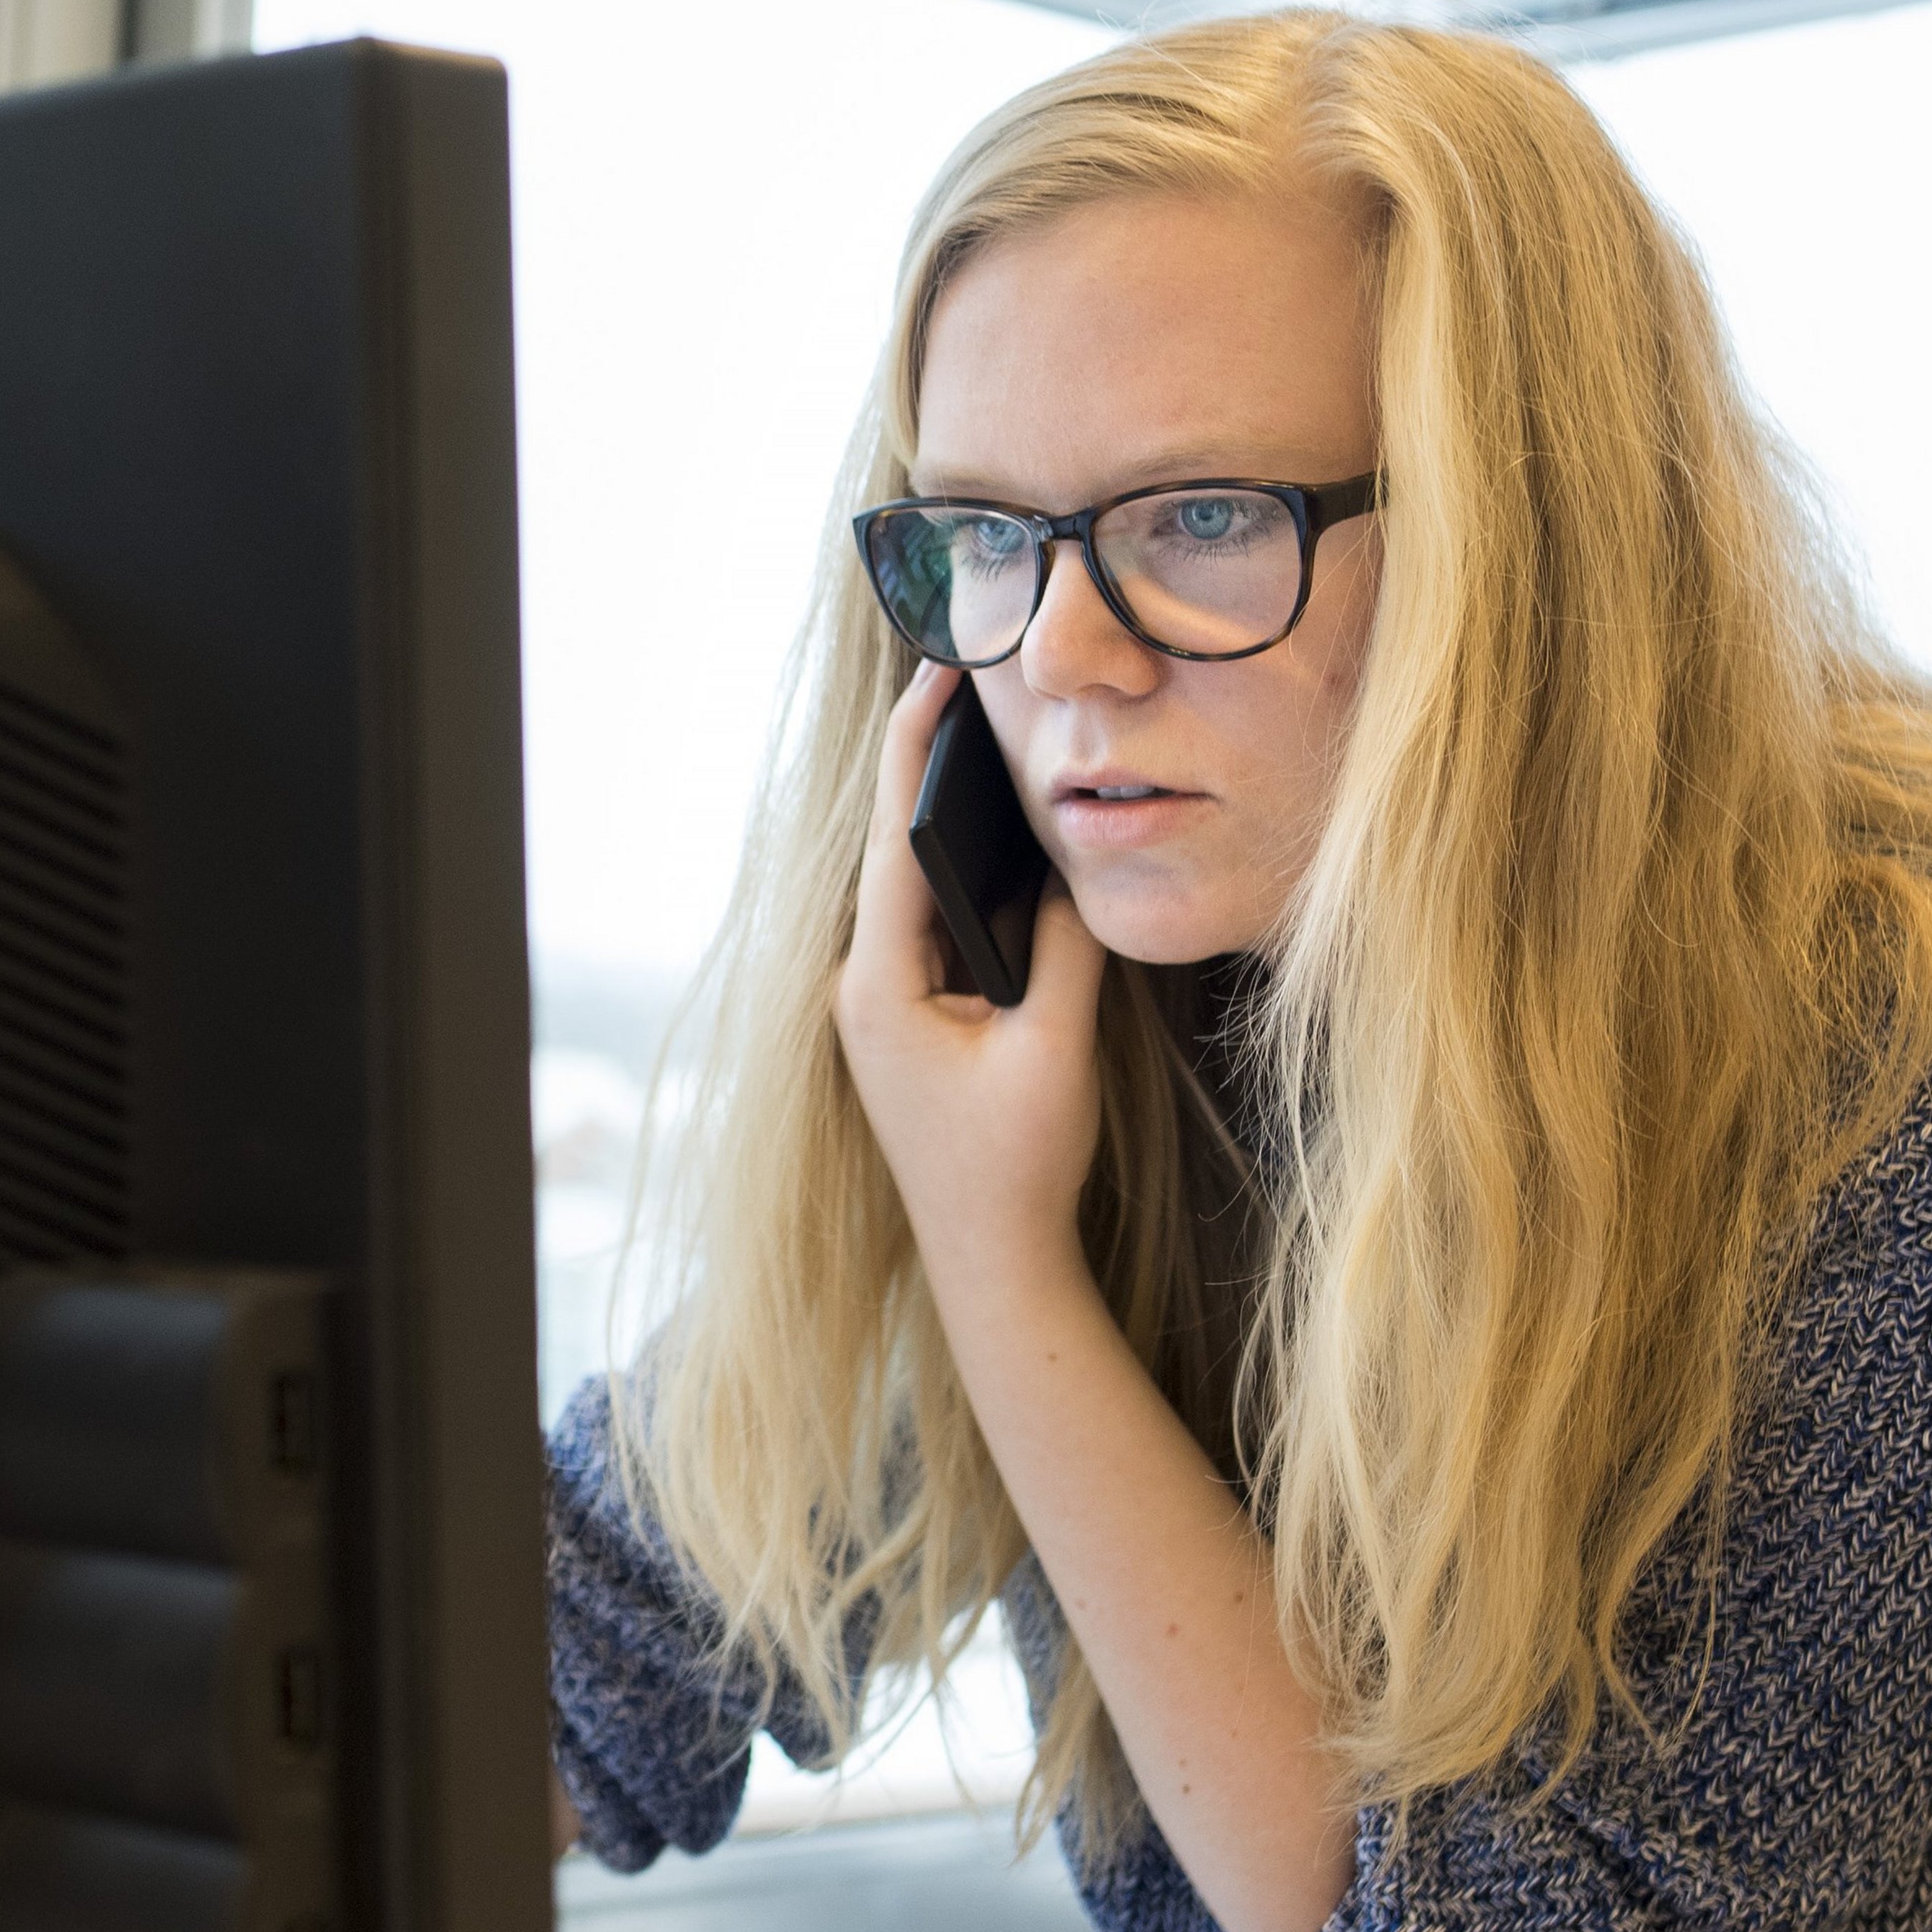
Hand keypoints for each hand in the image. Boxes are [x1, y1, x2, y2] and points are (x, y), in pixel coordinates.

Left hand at [833, 667, 1108, 1301]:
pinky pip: (930, 924)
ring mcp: (881, 1004)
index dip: (916, 748)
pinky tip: (994, 834)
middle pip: (897, 850)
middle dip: (929, 763)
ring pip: (914, 886)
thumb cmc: (1017, 1164)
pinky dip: (959, 875)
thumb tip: (1067, 870)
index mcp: (882, 984)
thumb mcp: (1056, 1048)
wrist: (993, 1260)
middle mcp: (863, 985)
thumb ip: (1062, 948)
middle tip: (966, 678)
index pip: (898, 839)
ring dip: (945, 817)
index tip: (939, 672)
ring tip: (979, 733)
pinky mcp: (907, 1019)